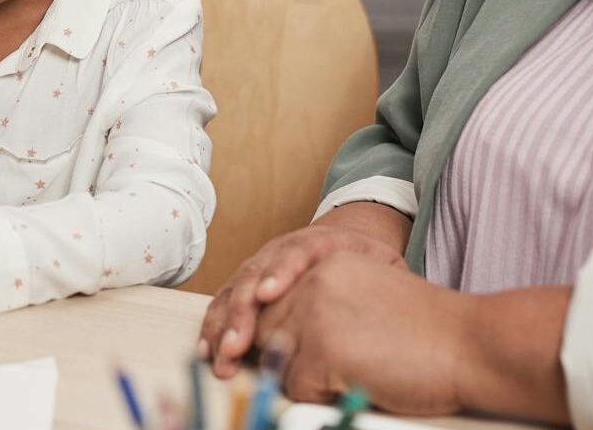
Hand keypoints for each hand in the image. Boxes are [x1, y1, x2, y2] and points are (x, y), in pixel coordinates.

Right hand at [201, 202, 409, 376]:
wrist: (349, 238)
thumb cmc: (370, 262)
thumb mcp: (385, 265)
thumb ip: (381, 281)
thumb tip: (383, 314)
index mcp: (319, 242)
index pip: (296, 254)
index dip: (280, 274)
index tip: (269, 295)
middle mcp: (282, 250)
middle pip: (255, 276)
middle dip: (243, 311)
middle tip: (237, 343)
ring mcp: (261, 265)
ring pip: (234, 291)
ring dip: (223, 324)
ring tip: (218, 354)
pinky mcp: (247, 282)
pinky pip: (225, 301)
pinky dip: (215, 325)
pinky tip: (207, 348)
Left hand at [250, 254, 471, 415]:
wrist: (471, 345)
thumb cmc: (429, 332)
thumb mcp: (366, 299)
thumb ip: (322, 306)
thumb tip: (275, 337)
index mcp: (326, 265)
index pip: (271, 300)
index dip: (269, 332)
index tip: (266, 352)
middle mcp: (313, 283)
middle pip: (264, 329)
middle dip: (281, 357)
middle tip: (323, 372)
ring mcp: (314, 316)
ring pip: (276, 360)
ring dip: (307, 377)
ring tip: (351, 374)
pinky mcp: (321, 351)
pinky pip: (296, 388)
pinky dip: (323, 398)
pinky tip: (359, 385)